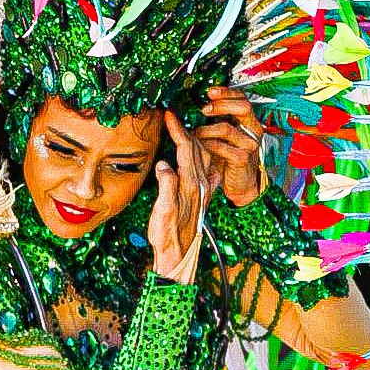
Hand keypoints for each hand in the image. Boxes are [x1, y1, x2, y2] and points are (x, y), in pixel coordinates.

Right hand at [148, 111, 210, 282]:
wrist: (180, 255)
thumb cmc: (168, 235)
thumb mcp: (163, 211)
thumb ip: (166, 186)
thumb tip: (164, 164)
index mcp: (190, 184)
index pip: (186, 149)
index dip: (177, 129)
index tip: (169, 114)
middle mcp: (201, 185)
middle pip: (196, 149)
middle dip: (185, 130)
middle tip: (172, 118)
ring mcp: (203, 190)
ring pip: (203, 158)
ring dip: (194, 141)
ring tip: (184, 131)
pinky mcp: (202, 197)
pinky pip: (207, 171)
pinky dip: (202, 158)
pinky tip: (203, 157)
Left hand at [195, 85, 266, 208]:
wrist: (239, 181)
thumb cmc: (230, 156)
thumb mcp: (225, 133)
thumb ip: (219, 118)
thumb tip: (200, 103)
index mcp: (249, 121)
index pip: (243, 98)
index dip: (226, 92)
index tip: (210, 91)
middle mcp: (252, 130)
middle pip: (243, 107)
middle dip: (221, 105)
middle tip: (205, 109)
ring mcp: (249, 144)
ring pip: (227, 128)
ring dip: (206, 129)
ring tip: (196, 133)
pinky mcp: (242, 158)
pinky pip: (221, 147)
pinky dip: (207, 145)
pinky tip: (201, 146)